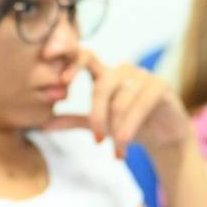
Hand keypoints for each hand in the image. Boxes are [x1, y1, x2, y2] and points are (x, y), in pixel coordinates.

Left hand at [44, 51, 190, 158]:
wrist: (164, 137)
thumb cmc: (129, 125)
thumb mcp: (97, 124)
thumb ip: (73, 120)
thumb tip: (42, 124)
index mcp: (104, 75)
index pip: (84, 57)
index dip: (70, 59)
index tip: (57, 75)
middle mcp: (122, 71)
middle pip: (101, 85)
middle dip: (97, 115)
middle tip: (97, 140)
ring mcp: (142, 76)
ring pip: (121, 99)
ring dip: (117, 128)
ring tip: (116, 149)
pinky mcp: (160, 86)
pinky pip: (141, 104)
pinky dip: (130, 125)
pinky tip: (124, 143)